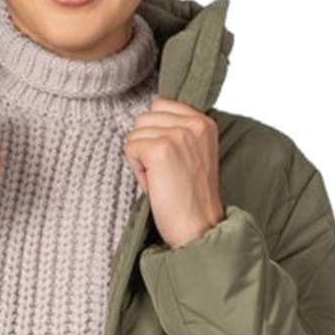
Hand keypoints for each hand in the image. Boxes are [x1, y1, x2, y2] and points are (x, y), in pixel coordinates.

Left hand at [124, 96, 225, 247]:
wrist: (199, 229)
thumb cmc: (192, 200)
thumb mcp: (193, 155)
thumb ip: (178, 132)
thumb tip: (147, 120)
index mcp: (204, 122)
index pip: (161, 105)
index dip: (155, 134)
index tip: (169, 161)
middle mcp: (193, 123)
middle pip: (145, 117)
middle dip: (146, 145)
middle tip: (164, 174)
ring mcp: (177, 134)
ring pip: (135, 132)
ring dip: (140, 159)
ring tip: (160, 179)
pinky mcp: (160, 149)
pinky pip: (130, 148)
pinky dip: (137, 170)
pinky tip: (154, 185)